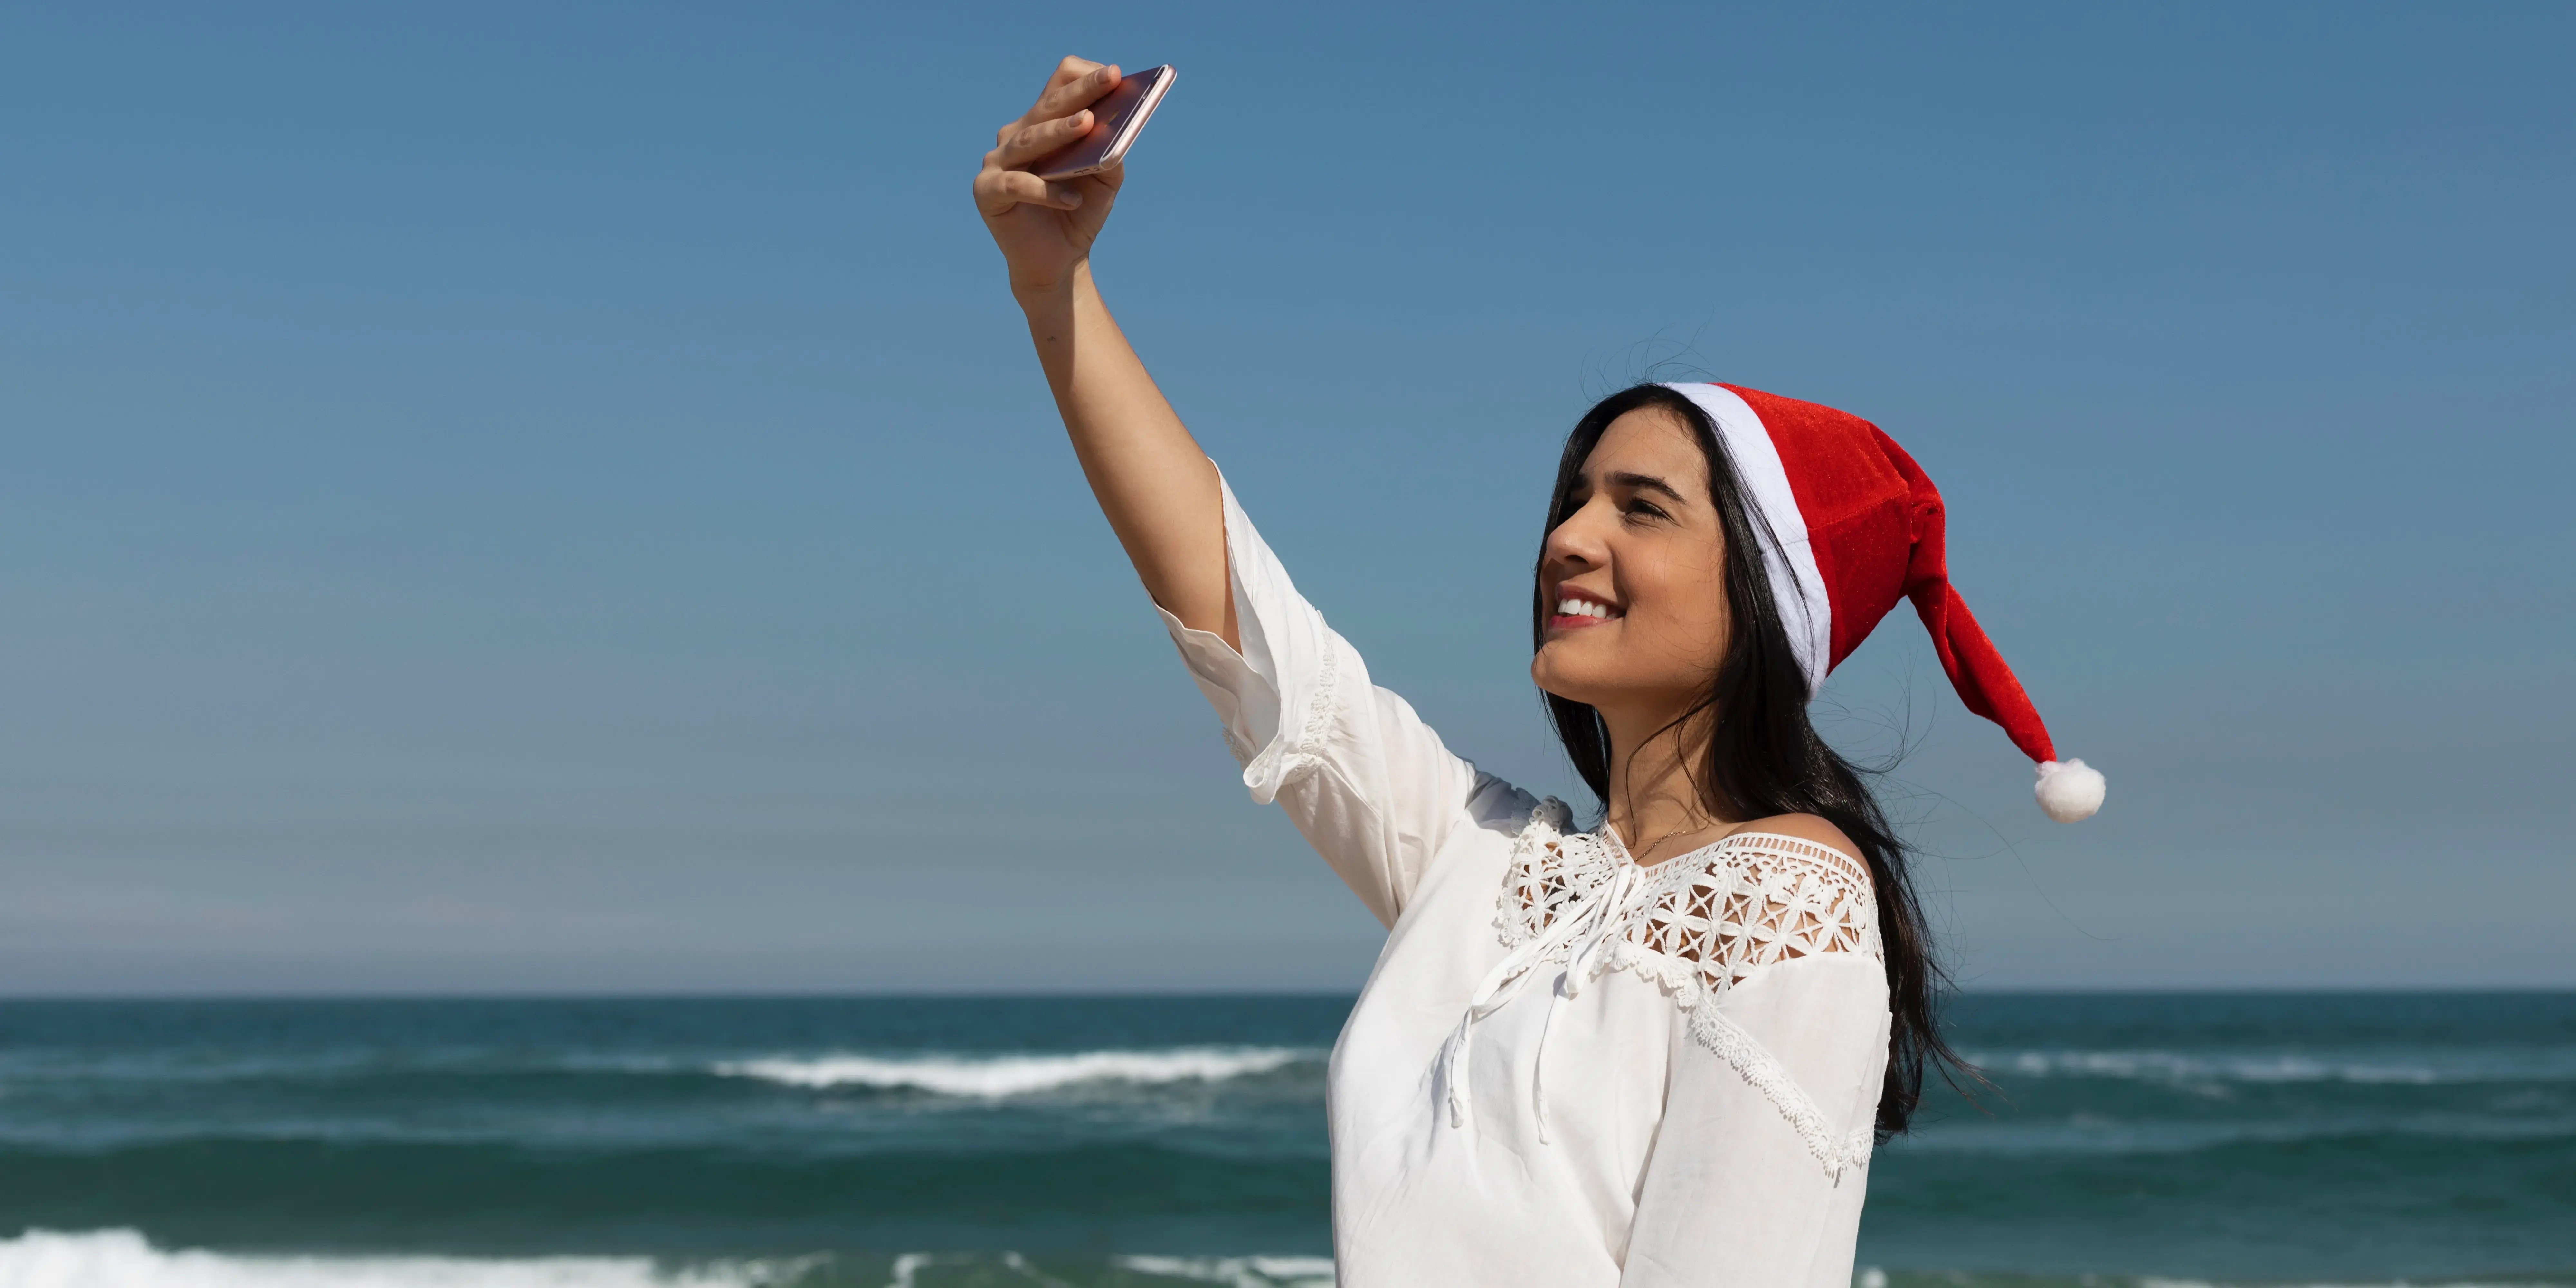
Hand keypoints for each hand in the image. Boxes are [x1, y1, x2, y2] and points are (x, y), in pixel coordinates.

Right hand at [975, 57, 1128, 298]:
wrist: (1058, 260)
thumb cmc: (1079, 211)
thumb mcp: (1104, 179)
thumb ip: (1110, 152)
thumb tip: (1117, 129)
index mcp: (1042, 124)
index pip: (1058, 86)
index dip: (1085, 78)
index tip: (1114, 75)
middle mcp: (1016, 135)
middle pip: (1047, 106)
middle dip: (1081, 92)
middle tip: (1108, 79)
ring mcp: (997, 161)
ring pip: (1029, 139)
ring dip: (1060, 131)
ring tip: (1089, 124)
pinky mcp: (987, 192)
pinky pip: (1016, 184)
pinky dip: (1046, 191)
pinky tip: (1072, 198)